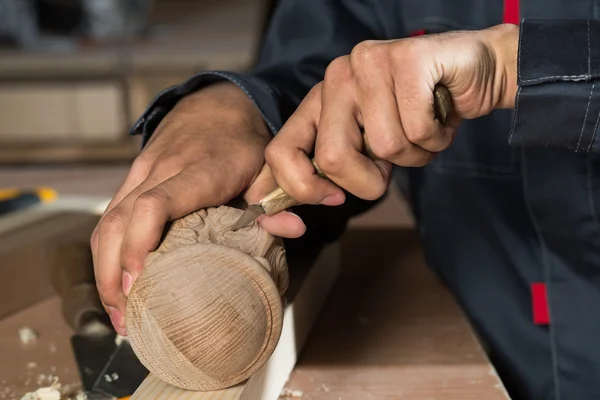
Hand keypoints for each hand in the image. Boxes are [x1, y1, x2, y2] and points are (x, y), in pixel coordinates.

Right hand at [91, 82, 304, 334]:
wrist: (217, 104)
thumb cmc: (241, 141)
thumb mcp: (265, 166)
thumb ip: (274, 201)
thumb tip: (291, 230)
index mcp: (197, 171)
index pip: (155, 204)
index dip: (141, 242)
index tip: (140, 279)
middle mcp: (161, 171)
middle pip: (118, 220)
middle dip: (113, 273)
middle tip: (125, 317)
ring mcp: (141, 173)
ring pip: (106, 221)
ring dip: (105, 269)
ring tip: (118, 311)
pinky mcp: (133, 178)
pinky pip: (109, 217)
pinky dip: (107, 252)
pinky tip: (115, 280)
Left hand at [264, 24, 518, 205]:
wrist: (477, 73)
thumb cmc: (420, 116)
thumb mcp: (369, 149)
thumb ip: (335, 169)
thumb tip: (297, 201)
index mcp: (319, 101)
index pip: (280, 152)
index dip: (302, 189)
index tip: (334, 199)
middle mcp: (336, 77)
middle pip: (332, 158)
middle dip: (369, 180)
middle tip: (394, 159)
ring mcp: (369, 63)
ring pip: (384, 146)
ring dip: (414, 155)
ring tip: (423, 129)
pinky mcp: (407, 59)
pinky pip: (416, 130)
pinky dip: (436, 139)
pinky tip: (440, 115)